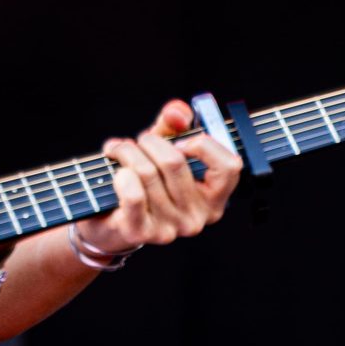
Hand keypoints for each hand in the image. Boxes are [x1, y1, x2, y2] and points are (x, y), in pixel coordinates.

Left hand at [75, 98, 241, 260]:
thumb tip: (177, 112)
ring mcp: (170, 229)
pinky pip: (134, 195)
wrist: (114, 220)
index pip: (230, 166)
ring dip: (127, 152)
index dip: (203, 144)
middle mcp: (197, 217)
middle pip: (175, 162)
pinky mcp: (142, 233)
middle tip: (139, 141)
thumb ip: (174, 124)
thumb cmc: (146, 181)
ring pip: (147, 172)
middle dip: (150, 141)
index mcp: (214, 198)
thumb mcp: (164, 148)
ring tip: (120, 151)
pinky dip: (121, 174)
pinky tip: (117, 170)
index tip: (181, 142)